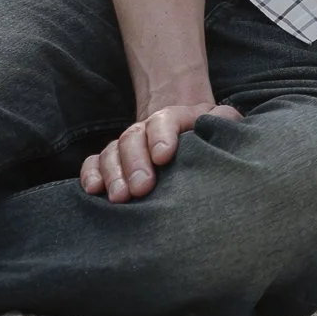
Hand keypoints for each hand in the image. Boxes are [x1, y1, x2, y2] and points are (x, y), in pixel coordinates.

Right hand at [81, 99, 242, 201]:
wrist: (184, 123)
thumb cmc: (207, 130)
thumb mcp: (221, 119)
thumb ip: (225, 119)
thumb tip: (225, 126)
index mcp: (176, 117)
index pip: (165, 120)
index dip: (162, 136)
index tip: (164, 156)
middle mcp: (146, 129)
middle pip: (134, 137)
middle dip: (136, 163)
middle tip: (142, 188)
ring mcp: (128, 144)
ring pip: (112, 151)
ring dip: (113, 174)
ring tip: (120, 197)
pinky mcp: (114, 159)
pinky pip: (95, 161)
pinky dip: (91, 173)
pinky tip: (93, 189)